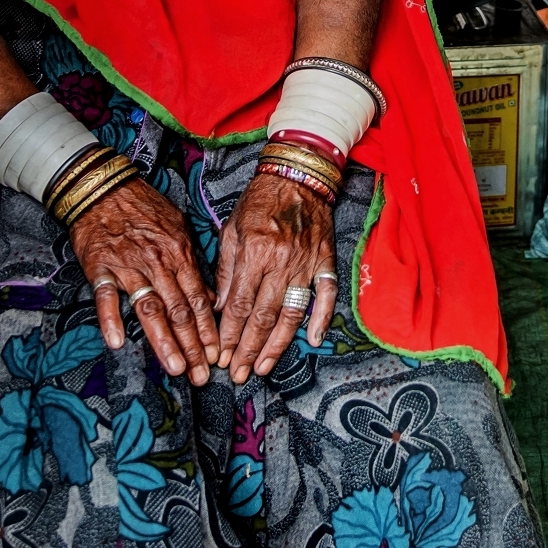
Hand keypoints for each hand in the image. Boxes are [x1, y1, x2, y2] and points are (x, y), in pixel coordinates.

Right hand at [73, 179, 219, 385]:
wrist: (103, 187)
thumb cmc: (143, 207)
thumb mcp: (177, 227)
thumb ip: (191, 262)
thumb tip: (206, 295)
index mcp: (178, 253)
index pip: (198, 299)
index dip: (208, 330)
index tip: (216, 355)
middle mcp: (157, 262)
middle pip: (178, 310)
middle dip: (192, 345)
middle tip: (201, 374)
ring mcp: (127, 266)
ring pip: (149, 308)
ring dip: (163, 340)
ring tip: (175, 366)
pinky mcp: (100, 268)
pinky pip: (105, 297)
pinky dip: (110, 319)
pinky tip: (116, 341)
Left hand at [215, 173, 338, 383]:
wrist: (300, 175)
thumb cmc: (261, 200)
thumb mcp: (232, 228)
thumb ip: (227, 269)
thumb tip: (221, 307)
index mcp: (255, 252)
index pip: (240, 304)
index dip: (229, 334)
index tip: (220, 355)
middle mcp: (281, 262)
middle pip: (263, 316)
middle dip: (248, 349)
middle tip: (238, 373)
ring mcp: (306, 263)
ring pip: (291, 313)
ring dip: (277, 344)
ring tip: (263, 367)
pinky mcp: (326, 261)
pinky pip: (327, 295)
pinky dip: (322, 318)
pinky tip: (314, 340)